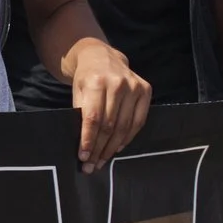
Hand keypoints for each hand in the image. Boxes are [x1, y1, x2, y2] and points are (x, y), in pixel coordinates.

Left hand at [64, 41, 150, 171]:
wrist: (101, 57)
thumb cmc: (86, 78)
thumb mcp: (77, 91)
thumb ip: (80, 114)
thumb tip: (83, 146)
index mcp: (96, 82)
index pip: (93, 118)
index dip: (89, 140)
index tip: (83, 157)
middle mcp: (118, 84)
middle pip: (109, 125)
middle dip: (99, 148)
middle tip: (91, 165)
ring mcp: (134, 87)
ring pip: (124, 126)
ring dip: (112, 147)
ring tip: (102, 161)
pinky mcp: (146, 90)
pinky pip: (138, 121)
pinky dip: (127, 138)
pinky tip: (117, 148)